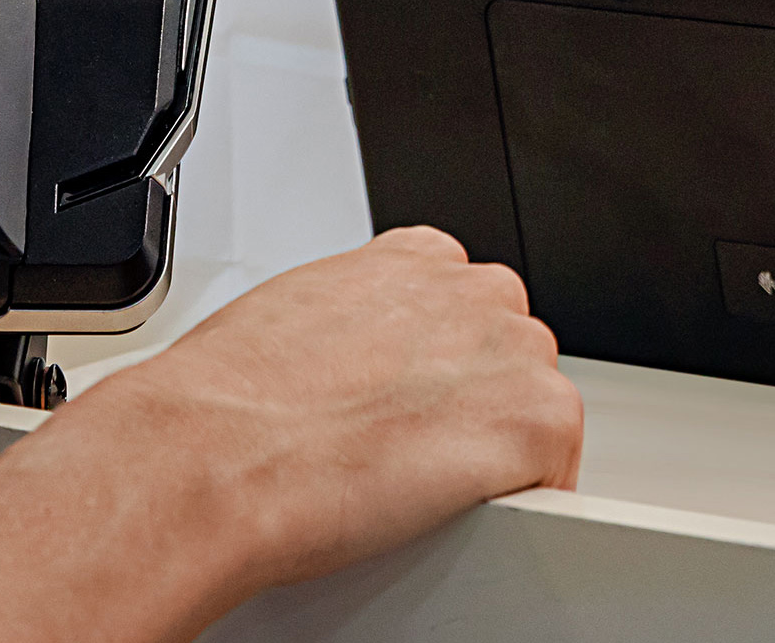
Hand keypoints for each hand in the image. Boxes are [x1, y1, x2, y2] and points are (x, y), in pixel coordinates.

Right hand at [71, 225, 582, 589]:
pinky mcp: (535, 419)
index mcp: (413, 259)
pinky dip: (527, 501)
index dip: (445, 368)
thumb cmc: (226, 401)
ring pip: (537, 409)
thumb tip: (352, 368)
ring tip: (426, 492)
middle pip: (511, 355)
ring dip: (499, 452)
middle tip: (416, 460)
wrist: (214, 455)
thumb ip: (357, 324)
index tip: (417, 408)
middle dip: (476, 406)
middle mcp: (470, 291)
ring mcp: (510, 351)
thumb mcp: (295, 317)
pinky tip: (463, 516)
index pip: (468, 307)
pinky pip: (560, 469)